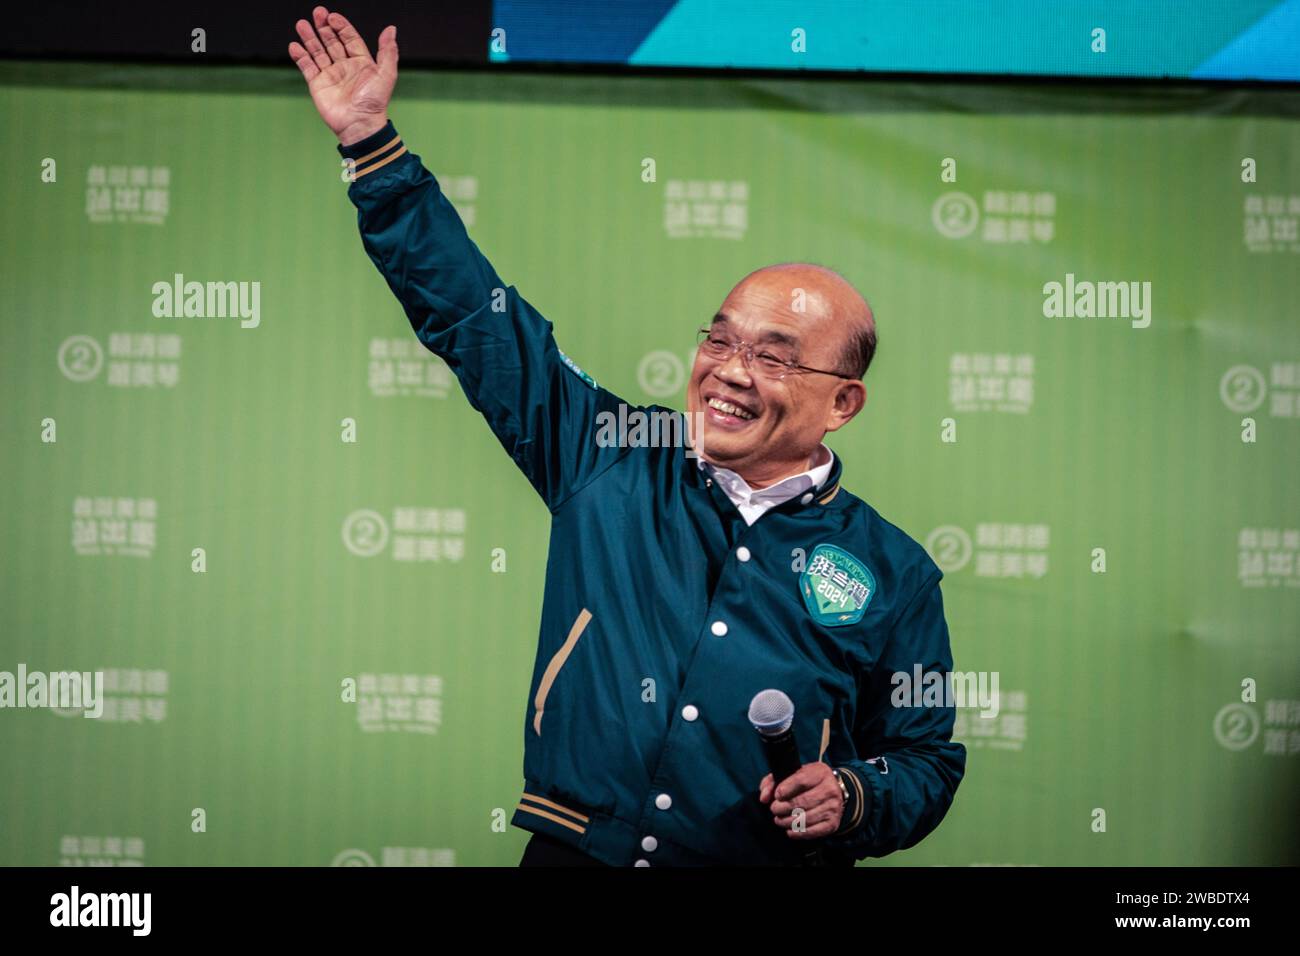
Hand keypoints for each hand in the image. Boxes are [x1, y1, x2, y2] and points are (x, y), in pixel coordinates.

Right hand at [288, 6, 397, 144]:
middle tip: (317, 13)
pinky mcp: (318, 85)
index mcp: (362, 62)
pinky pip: (307, 67)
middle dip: (324, 27)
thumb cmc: (374, 102)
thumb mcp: (386, 74)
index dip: (341, 26)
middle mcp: (345, 67)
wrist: (359, 125)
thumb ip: (388, 51)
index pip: (350, 38)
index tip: (332, 16)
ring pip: (318, 51)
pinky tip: (295, 45)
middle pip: (332, 41)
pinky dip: (300, 56)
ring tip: (302, 24)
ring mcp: (330, 75)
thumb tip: (391, 29)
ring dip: (310, 38)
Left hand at [758, 764, 843, 838]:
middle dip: (783, 808)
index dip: (785, 789)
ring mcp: (833, 807)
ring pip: (806, 818)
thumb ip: (773, 781)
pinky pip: (813, 831)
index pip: (801, 781)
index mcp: (820, 773)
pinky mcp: (833, 823)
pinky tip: (790, 830)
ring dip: (788, 821)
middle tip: (774, 809)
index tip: (776, 796)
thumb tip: (764, 797)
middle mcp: (830, 789)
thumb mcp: (792, 774)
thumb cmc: (807, 782)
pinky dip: (798, 833)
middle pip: (802, 801)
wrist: (833, 791)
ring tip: (779, 820)